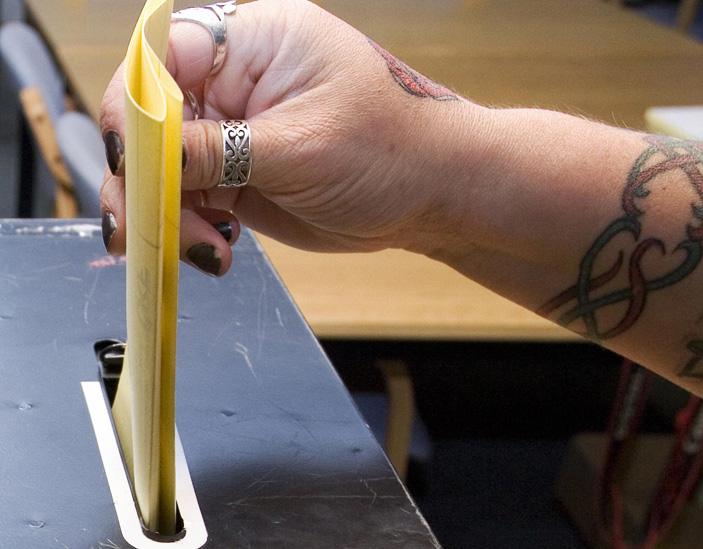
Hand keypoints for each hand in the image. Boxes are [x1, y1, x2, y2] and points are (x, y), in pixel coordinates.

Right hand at [99, 0, 478, 275]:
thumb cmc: (395, 148)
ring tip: (204, 248)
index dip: (134, 107)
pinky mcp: (240, 175)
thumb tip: (149, 152)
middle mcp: (236, 81)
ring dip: (166, 214)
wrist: (438, 193)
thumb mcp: (304, 146)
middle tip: (152, 225)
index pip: (162, 58)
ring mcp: (234, 131)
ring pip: (163, 168)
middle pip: (152, 119)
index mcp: (255, 42)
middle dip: (146, 177)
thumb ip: (222, 149)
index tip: (133, 159)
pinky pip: (188, 199)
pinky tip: (215, 251)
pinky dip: (187, 229)